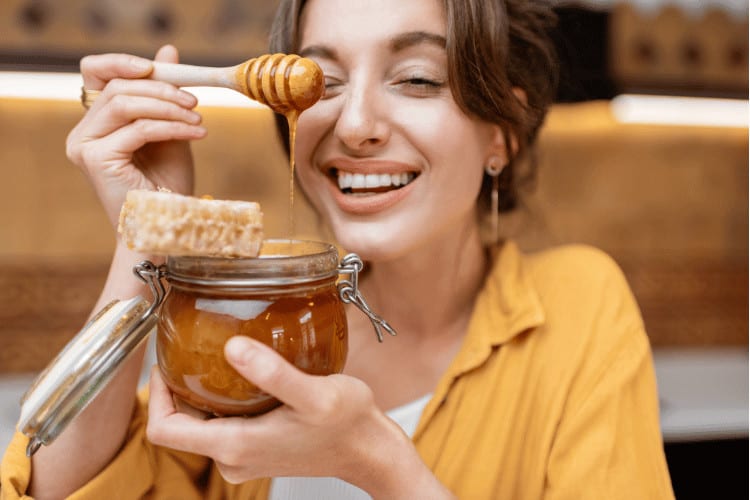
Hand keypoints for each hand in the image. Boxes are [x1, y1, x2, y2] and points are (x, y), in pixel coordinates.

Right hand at [66, 45, 205, 228]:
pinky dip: (172, 127)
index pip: (96, 74)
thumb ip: (165, 95)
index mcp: (96, 124)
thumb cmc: (167, 186)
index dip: (123, 62)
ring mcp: (85, 146)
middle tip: (194, 101)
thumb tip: (167, 51)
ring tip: (198, 120)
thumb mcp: (170, 130)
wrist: (167, 227)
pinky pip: (139, 129)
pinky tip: (196, 134)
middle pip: (116, 87)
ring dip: (169, 107)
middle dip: (161, 88)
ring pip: (125, 104)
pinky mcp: (97, 159)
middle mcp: (83, 133)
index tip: (160, 66)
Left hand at [146, 337, 430, 495]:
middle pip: (180, 424)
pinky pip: (223, 424)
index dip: (155, 395)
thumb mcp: (314, 394)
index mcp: (236, 446)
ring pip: (201, 423)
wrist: (369, 451)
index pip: (164, 430)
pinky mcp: (257, 448)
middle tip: (190, 348)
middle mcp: (233, 457)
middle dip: (177, 388)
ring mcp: (244, 456)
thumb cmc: (347, 425)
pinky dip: (223, 400)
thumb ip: (272, 373)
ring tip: (215, 355)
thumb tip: (232, 347)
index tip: (166, 362)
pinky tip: (243, 374)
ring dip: (201, 392)